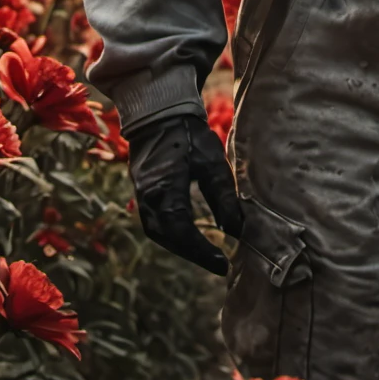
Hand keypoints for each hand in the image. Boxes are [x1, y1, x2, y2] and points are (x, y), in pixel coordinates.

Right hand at [127, 111, 242, 273]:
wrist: (158, 115)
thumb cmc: (188, 135)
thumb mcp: (212, 162)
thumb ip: (224, 197)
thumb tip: (236, 230)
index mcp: (165, 188)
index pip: (182, 231)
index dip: (202, 251)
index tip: (222, 263)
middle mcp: (148, 197)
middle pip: (168, 238)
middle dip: (193, 254)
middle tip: (218, 264)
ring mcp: (141, 197)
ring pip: (160, 233)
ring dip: (182, 247)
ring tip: (206, 255)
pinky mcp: (142, 194)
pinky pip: (155, 224)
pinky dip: (173, 236)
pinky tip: (189, 238)